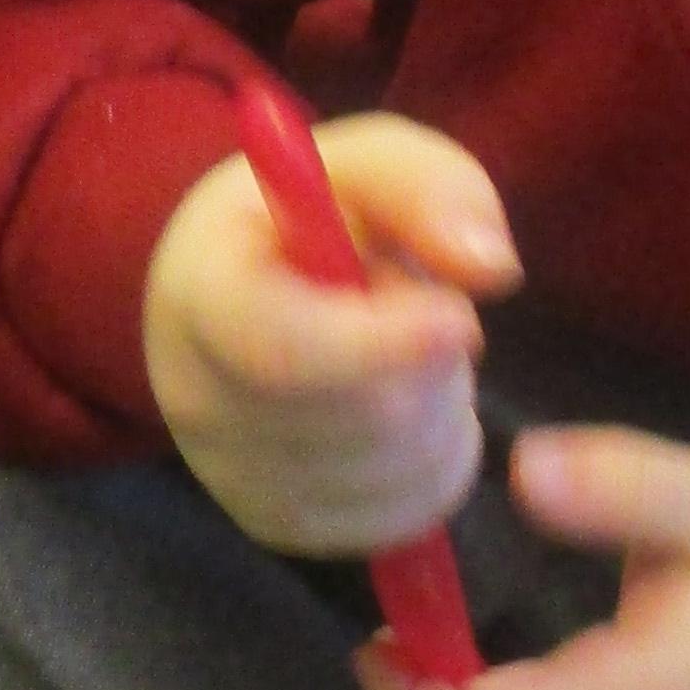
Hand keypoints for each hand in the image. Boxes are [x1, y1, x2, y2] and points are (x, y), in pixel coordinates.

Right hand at [142, 115, 517, 556]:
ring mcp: (230, 476)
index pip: (281, 350)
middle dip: (435, 363)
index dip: (380, 347)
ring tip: (411, 357)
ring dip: (443, 410)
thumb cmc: (306, 217)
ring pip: (397, 471)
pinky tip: (412, 413)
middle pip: (364, 418)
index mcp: (204, 295)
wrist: (235, 290)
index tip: (461, 321)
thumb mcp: (362, 164)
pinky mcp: (276, 525)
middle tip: (428, 308)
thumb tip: (491, 267)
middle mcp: (198, 399)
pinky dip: (436, 467)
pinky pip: (400, 518)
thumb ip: (426, 188)